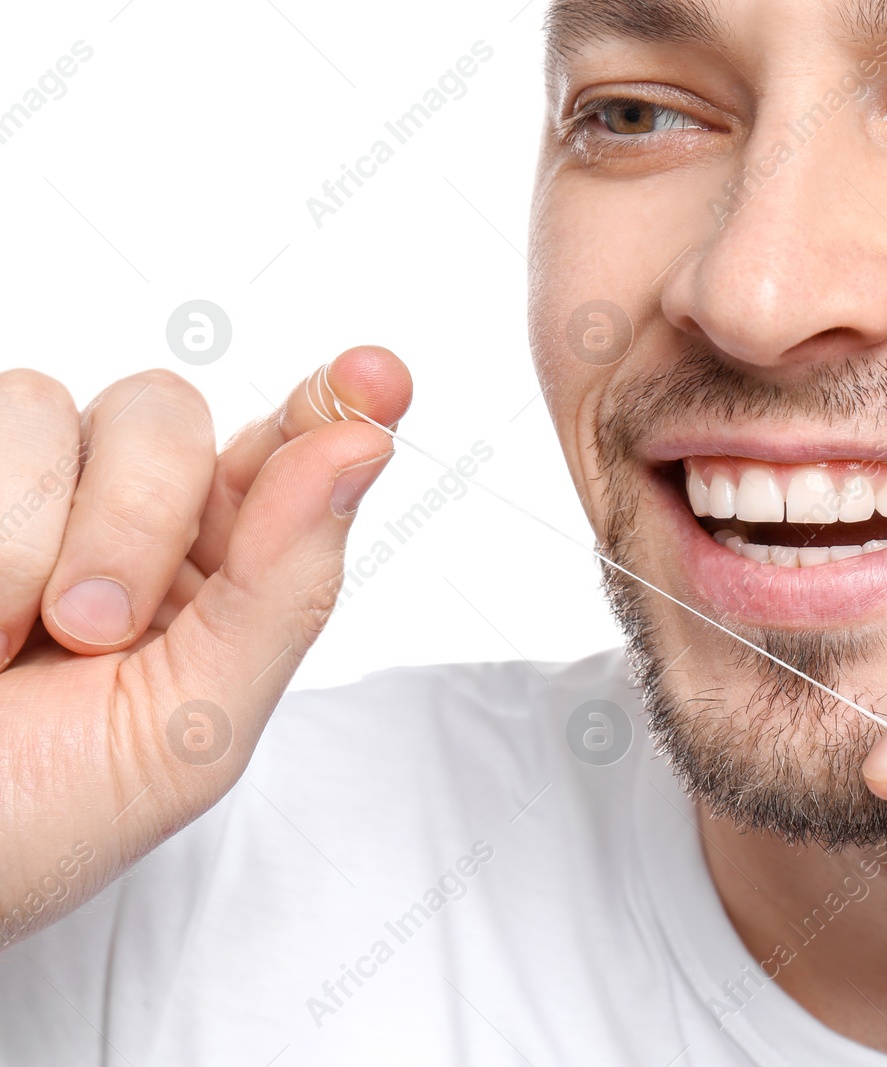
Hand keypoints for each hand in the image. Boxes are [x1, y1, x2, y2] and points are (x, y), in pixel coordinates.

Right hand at [0, 347, 409, 949]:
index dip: (335, 402)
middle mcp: (115, 522)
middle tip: (90, 632)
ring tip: (4, 646)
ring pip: (48, 404)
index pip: (285, 457)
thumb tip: (365, 449)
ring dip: (32, 537)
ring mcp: (13, 496)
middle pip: (166, 414)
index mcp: (211, 581)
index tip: (380, 375)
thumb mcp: (191, 731)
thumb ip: (285, 587)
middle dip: (135, 518)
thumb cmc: (31, 825)